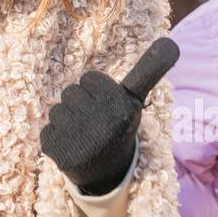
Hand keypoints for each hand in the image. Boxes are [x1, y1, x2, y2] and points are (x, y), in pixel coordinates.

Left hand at [40, 37, 178, 195]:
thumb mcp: (135, 99)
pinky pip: (47, 130)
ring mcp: (78, 140)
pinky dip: (56, 138)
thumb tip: (170, 42)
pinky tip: (71, 148)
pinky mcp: (58, 152)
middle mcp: (101, 123)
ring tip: (83, 136)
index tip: (105, 105)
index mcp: (120, 107)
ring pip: (57, 111)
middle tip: (93, 122)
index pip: (88, 78)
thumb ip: (148, 71)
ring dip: (67, 121)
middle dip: (79, 104)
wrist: (108, 174)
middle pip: (70, 92)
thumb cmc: (118, 127)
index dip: (95, 90)